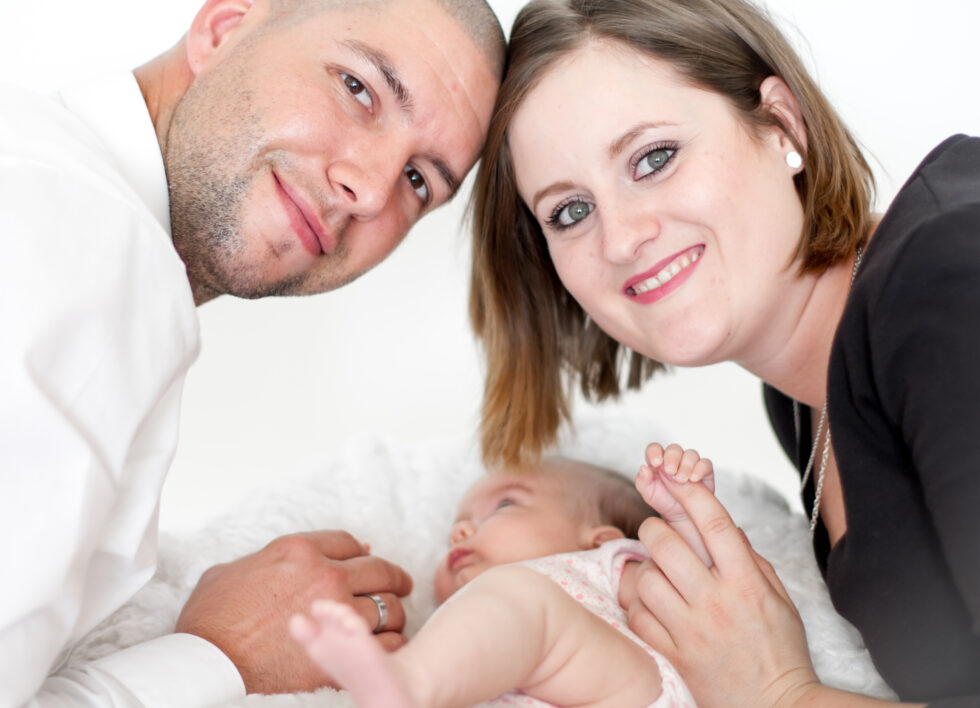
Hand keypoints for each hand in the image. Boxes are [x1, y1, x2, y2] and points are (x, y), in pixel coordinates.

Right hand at [176, 530, 412, 693]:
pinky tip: (385, 650)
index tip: (368, 561)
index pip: (349, 543)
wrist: (207, 667)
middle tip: (401, 586)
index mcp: (297, 551)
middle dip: (393, 578)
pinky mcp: (343, 652)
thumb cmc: (209, 624)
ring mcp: (337, 613)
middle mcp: (324, 575)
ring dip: (393, 615)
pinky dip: (392, 646)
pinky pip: (388, 644)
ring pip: (389, 607)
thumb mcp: (228, 572)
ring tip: (391, 623)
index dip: (361, 552)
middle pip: (380, 570)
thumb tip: (279, 561)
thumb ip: (262, 560)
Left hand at [628, 478, 818, 707]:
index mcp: (747, 582)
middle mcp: (717, 602)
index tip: (676, 480)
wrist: (778, 707)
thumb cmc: (780, 651)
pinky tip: (652, 605)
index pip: (715, 523)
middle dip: (654, 528)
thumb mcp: (779, 599)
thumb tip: (724, 526)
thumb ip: (750, 560)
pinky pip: (639, 616)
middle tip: (656, 533)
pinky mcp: (674, 655)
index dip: (691, 494)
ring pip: (647, 578)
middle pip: (667, 544)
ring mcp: (693, 630)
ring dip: (646, 570)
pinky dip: (639, 605)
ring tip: (657, 575)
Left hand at [638, 442, 714, 521]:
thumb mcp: (648, 493)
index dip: (654, 452)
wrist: (680, 515)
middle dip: (672, 458)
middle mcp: (674, 460)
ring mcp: (690, 464)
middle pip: (674, 449)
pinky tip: (694, 479)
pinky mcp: (704, 471)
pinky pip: (705, 463)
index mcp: (658, 462)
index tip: (656, 462)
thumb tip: (643, 468)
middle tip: (670, 471)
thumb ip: (643, 480)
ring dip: (686, 465)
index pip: (654, 448)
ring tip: (682, 479)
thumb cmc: (663, 500)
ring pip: (691, 454)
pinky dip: (700, 469)